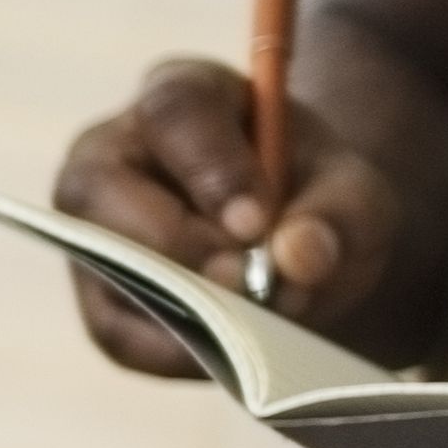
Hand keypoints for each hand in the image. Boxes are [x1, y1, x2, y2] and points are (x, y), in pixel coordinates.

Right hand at [60, 57, 413, 363]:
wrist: (298, 248)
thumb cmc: (318, 199)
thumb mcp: (356, 193)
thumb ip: (340, 213)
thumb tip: (297, 258)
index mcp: (182, 97)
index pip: (174, 113)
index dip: (210, 167)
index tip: (256, 221)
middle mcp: (113, 153)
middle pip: (99, 186)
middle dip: (173, 243)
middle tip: (245, 284)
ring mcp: (92, 228)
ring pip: (100, 264)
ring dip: (176, 302)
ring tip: (252, 324)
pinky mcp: (100, 298)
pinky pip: (116, 333)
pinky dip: (176, 350)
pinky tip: (231, 350)